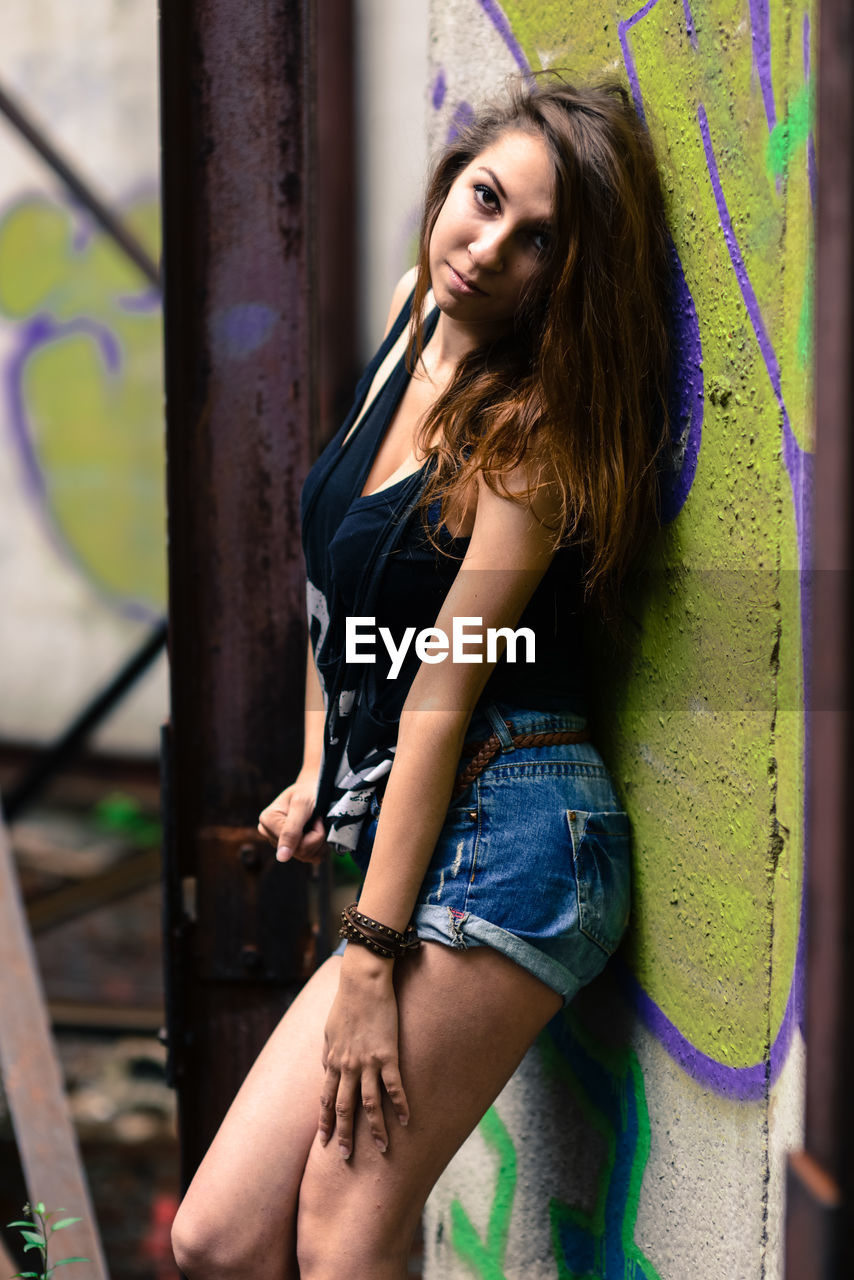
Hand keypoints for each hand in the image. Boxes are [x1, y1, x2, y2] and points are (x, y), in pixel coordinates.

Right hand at [257, 769, 326, 862]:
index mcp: (267, 821)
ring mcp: (281, 843)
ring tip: (319, 825)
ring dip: (320, 843)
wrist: (316, 790)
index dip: (314, 833)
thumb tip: (281, 858)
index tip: (317, 817)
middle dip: (317, 838)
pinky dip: (321, 847)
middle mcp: (270, 834)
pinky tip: (319, 833)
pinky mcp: (292, 848)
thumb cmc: (309, 792)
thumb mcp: (302, 805)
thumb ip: (291, 831)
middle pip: (300, 852)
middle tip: (319, 820)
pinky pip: (311, 858)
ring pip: (306, 857)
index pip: (294, 844)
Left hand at [319, 949, 409, 1157]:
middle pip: (344, 1107)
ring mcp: (367, 1062)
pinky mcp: (387, 1054)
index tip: (324, 1142)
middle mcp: (347, 1066)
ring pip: (369, 1104)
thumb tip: (326, 1067)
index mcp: (332, 1061)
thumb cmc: (345, 1003)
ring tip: (383, 1148)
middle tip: (346, 1156)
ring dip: (376, 1128)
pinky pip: (394, 1086)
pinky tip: (407, 1120)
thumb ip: (327, 1052)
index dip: (325, 1122)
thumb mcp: (328, 1030)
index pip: (326, 1099)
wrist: (362, 983)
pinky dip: (400, 1105)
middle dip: (345, 1134)